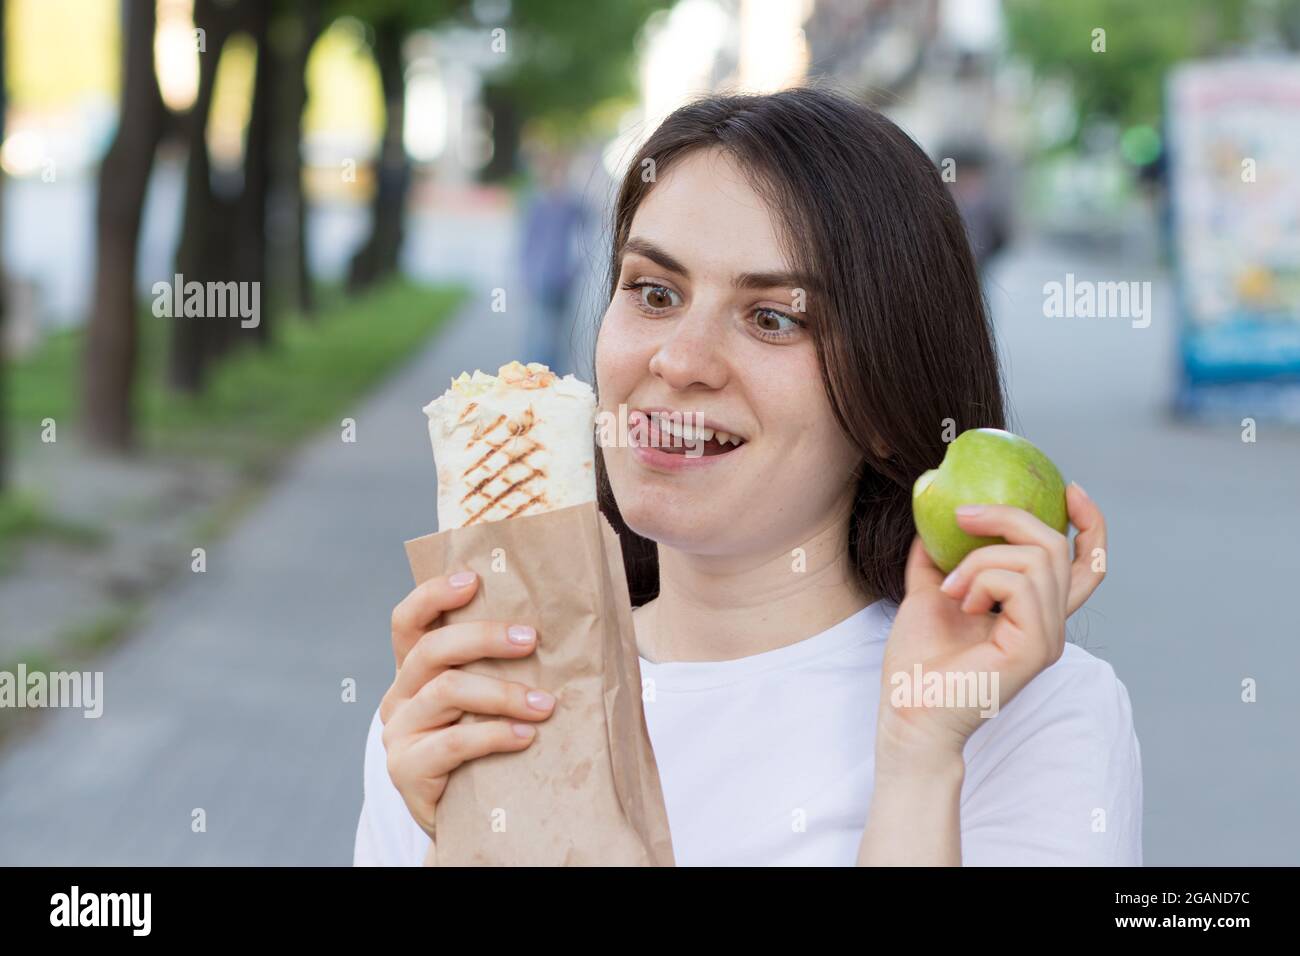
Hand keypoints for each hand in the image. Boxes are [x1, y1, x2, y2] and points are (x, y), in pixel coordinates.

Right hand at [382, 571, 555, 840]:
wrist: (470, 816)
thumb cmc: (487, 747)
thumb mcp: (486, 702)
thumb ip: (498, 668)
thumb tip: (558, 625)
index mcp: (414, 670)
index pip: (409, 621)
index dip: (433, 595)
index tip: (473, 580)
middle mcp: (399, 695)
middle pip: (433, 649)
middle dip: (485, 637)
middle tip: (532, 640)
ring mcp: (399, 732)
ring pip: (447, 691)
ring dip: (503, 693)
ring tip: (546, 705)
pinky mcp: (407, 769)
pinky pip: (453, 742)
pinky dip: (494, 734)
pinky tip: (526, 736)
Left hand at [876, 483, 1106, 769]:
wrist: (907, 711)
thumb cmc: (917, 664)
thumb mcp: (927, 593)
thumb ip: (938, 558)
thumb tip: (934, 517)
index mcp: (1033, 612)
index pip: (1087, 564)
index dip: (1089, 523)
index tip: (1068, 488)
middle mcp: (1050, 624)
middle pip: (1058, 546)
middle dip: (1010, 516)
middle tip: (962, 516)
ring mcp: (1047, 637)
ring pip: (1036, 558)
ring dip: (981, 558)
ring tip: (950, 588)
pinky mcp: (1035, 647)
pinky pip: (1019, 584)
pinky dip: (982, 578)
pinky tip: (960, 602)